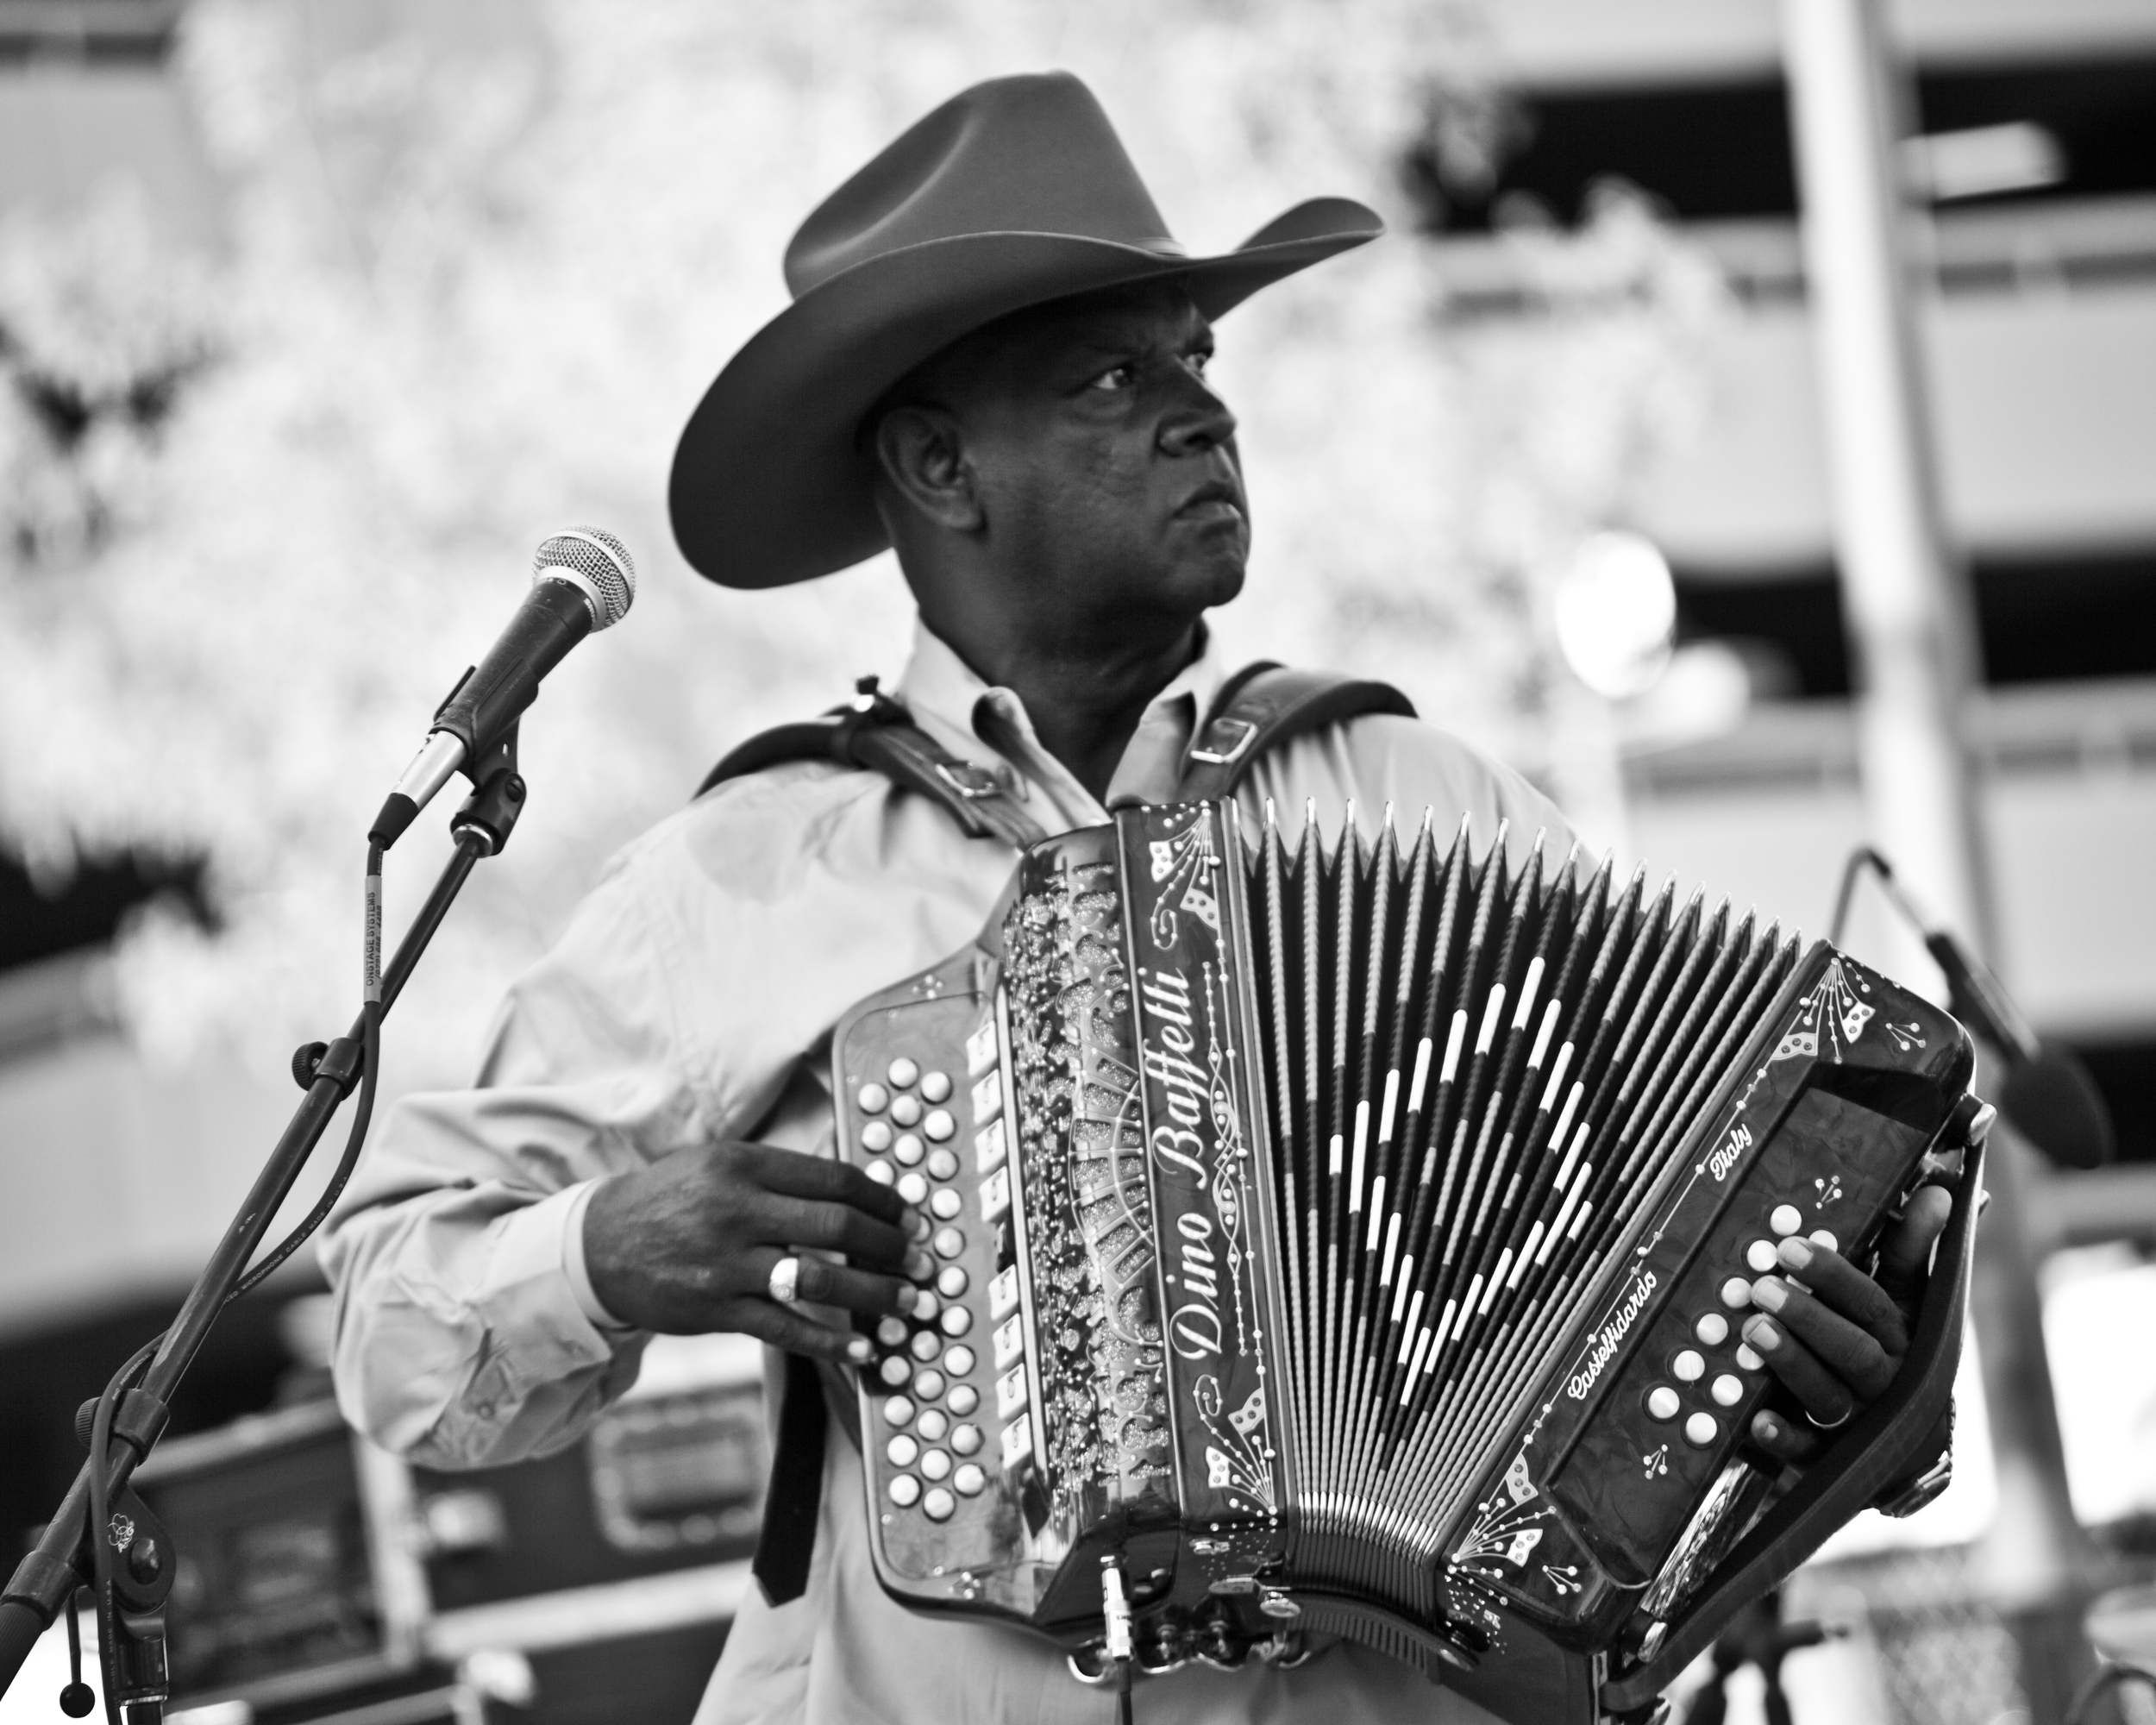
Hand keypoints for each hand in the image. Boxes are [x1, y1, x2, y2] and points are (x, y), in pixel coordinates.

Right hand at [583, 1142, 925, 1364]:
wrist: (598, 1247)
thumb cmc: (671, 1200)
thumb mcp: (719, 1163)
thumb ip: (780, 1174)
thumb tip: (855, 1190)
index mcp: (743, 1165)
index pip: (834, 1179)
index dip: (883, 1200)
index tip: (912, 1217)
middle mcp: (737, 1210)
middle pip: (836, 1225)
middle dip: (890, 1245)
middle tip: (922, 1260)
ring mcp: (726, 1264)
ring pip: (819, 1278)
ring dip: (874, 1293)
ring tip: (908, 1303)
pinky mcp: (716, 1310)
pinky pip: (785, 1328)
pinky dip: (829, 1343)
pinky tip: (863, 1351)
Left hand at [1741, 1183, 1952, 1466]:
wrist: (1898, 1447)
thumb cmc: (1888, 1347)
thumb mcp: (1902, 1299)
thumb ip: (1910, 1249)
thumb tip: (1938, 1189)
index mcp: (1903, 1338)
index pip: (1875, 1304)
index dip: (1835, 1276)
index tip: (1791, 1246)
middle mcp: (1885, 1381)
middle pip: (1853, 1350)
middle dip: (1807, 1317)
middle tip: (1761, 1287)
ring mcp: (1858, 1423)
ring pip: (1828, 1396)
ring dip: (1790, 1363)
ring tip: (1753, 1330)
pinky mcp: (1828, 1459)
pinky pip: (1807, 1453)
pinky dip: (1783, 1436)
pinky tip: (1758, 1419)